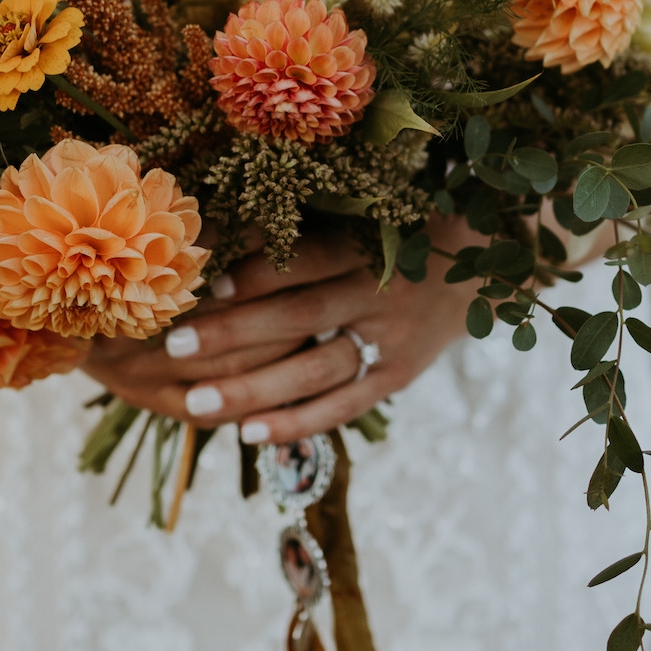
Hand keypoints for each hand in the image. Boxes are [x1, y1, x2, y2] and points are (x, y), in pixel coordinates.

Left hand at [84, 228, 476, 444]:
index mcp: (369, 244)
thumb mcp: (360, 216)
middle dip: (236, 333)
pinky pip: (343, 406)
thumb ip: (303, 229)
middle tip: (177, 345)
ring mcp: (392, 341)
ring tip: (196, 402)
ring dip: (256, 390)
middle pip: (302, 317)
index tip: (208, 282)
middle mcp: (381, 293)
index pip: (308, 260)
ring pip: (317, 371)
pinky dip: (297, 423)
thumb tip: (217, 229)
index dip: (260, 271)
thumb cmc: (391, 233)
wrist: (474, 268)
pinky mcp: (398, 376)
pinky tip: (248, 434)